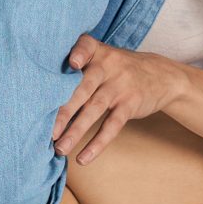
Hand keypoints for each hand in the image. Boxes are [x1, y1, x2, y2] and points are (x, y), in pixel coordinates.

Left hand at [54, 36, 193, 164]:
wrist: (163, 76)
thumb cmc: (118, 69)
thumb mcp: (104, 58)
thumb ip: (78, 69)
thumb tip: (39, 99)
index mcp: (98, 52)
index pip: (87, 46)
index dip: (78, 53)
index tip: (71, 63)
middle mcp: (109, 66)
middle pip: (83, 87)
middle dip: (63, 110)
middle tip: (47, 131)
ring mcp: (121, 86)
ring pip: (94, 109)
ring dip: (76, 131)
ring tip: (60, 149)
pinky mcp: (131, 104)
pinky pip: (113, 125)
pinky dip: (98, 143)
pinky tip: (84, 157)